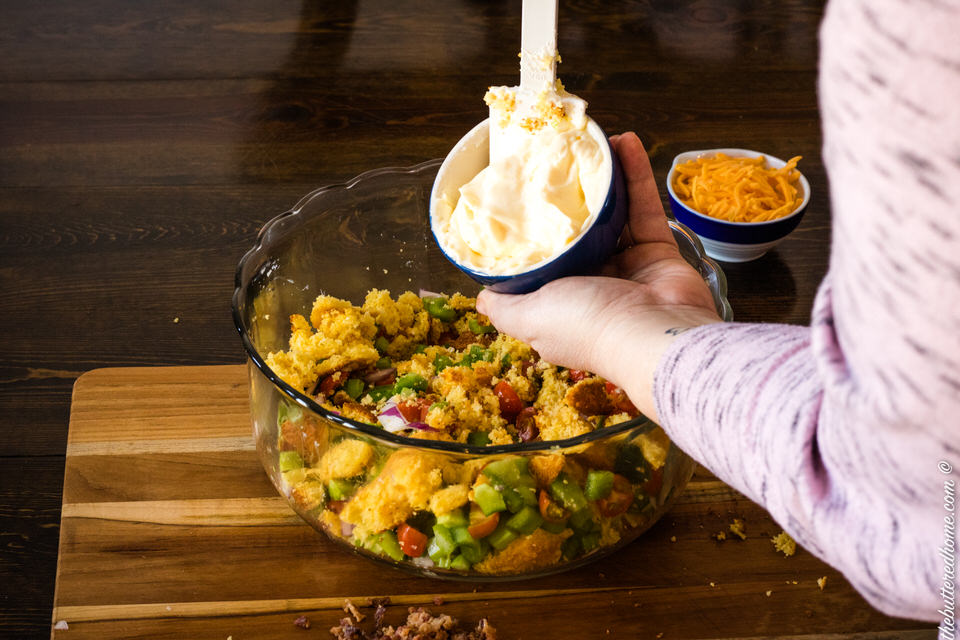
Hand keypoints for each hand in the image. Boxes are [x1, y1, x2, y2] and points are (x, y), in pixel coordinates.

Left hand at [476, 132, 721, 420]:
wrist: (657, 334)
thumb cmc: (587, 324)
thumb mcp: (529, 316)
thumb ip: (504, 306)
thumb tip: (480, 299)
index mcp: (559, 302)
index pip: (541, 262)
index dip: (532, 232)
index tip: (521, 196)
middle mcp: (591, 284)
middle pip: (575, 233)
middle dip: (567, 198)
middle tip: (557, 161)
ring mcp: (627, 267)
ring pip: (610, 214)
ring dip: (603, 178)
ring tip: (592, 143)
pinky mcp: (658, 251)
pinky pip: (643, 207)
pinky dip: (636, 174)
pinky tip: (626, 143)